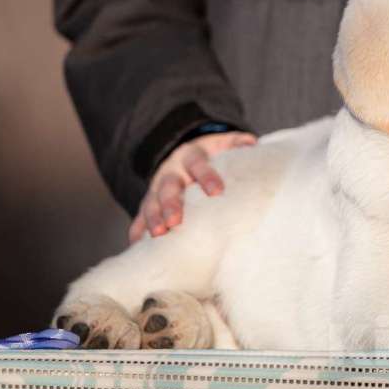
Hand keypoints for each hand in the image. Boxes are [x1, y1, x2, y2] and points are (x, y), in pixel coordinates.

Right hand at [129, 131, 256, 242]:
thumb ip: (238, 143)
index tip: (217, 192)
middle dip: (171, 204)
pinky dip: (138, 230)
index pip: (199, 164)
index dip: (207, 177)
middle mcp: (172, 171)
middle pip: (169, 186)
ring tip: (157, 235)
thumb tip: (251, 144)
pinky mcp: (149, 201)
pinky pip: (140, 215)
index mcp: (192, 156)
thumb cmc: (212, 155)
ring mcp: (157, 187)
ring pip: (152, 202)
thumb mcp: (223, 143)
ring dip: (153, 219)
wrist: (185, 154)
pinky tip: (137, 245)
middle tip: (175, 221)